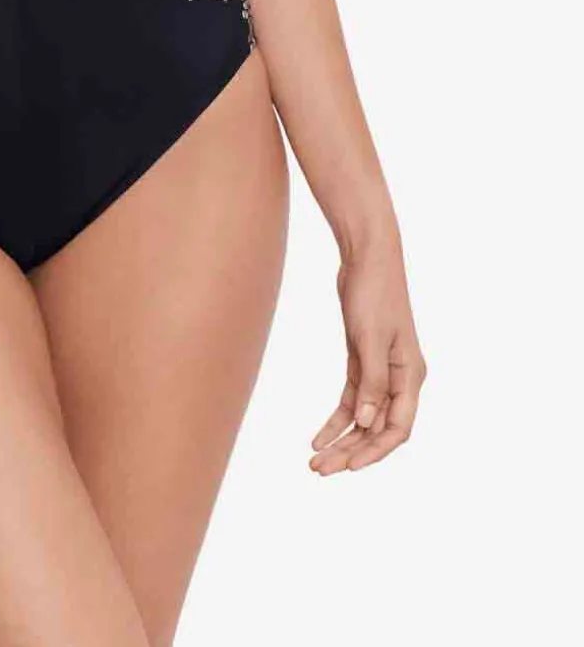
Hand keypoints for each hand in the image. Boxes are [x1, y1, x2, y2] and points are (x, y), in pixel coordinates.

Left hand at [310, 236, 426, 473]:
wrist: (366, 255)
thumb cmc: (374, 292)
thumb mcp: (370, 338)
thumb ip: (370, 382)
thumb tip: (365, 424)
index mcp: (411, 376)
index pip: (397, 428)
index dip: (374, 451)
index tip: (348, 466)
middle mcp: (399, 378)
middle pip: (377, 428)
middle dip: (351, 452)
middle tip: (320, 470)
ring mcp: (381, 371)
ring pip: (362, 417)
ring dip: (341, 440)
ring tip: (314, 461)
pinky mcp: (363, 360)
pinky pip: (351, 399)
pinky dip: (336, 419)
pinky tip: (318, 436)